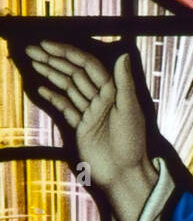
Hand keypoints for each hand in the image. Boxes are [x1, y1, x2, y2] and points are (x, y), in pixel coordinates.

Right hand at [26, 42, 157, 220]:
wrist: (123, 174)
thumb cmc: (132, 144)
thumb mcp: (130, 111)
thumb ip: (124, 83)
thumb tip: (123, 55)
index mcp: (113, 91)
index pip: (87, 66)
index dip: (68, 53)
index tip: (48, 45)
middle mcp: (101, 99)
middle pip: (75, 73)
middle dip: (54, 59)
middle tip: (32, 50)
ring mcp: (90, 112)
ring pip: (69, 87)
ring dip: (52, 73)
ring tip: (34, 62)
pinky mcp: (82, 126)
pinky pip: (66, 107)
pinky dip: (54, 97)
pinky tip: (41, 88)